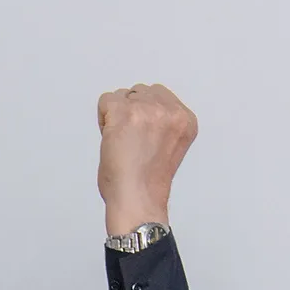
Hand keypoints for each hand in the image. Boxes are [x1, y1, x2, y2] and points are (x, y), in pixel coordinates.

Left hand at [96, 83, 197, 237]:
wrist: (137, 198)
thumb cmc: (149, 183)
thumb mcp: (170, 146)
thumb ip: (163, 124)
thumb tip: (144, 111)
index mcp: (185, 120)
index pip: (161, 96)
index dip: (146, 115)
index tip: (144, 137)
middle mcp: (170, 111)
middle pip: (142, 92)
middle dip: (132, 111)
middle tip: (131, 141)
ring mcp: (147, 110)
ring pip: (123, 95)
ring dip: (117, 115)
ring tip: (122, 141)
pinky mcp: (124, 112)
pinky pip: (106, 100)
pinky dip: (103, 119)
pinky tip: (111, 139)